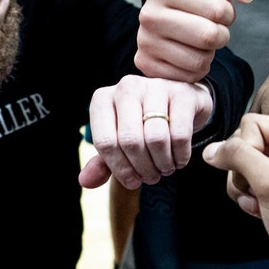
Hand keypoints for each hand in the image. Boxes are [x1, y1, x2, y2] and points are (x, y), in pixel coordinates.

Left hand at [80, 76, 213, 188]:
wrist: (179, 106)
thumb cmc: (142, 127)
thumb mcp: (119, 144)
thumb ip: (102, 163)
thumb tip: (86, 181)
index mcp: (103, 100)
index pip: (105, 142)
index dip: (119, 169)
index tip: (132, 182)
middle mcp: (126, 88)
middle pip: (130, 141)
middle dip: (143, 168)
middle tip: (151, 177)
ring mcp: (155, 86)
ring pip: (156, 138)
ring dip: (162, 164)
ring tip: (165, 169)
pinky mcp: (182, 93)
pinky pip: (180, 134)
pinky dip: (180, 155)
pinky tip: (179, 160)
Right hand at [136, 0, 253, 82]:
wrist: (176, 11)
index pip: (217, 11)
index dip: (227, 13)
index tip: (217, 9)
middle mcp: (148, 14)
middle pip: (208, 37)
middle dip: (221, 34)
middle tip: (212, 26)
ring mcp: (144, 41)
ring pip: (199, 61)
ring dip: (209, 53)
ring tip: (199, 39)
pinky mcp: (145, 64)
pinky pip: (187, 77)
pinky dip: (195, 68)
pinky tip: (188, 51)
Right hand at [202, 114, 268, 268]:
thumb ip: (238, 157)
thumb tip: (211, 150)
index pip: (252, 125)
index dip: (244, 152)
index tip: (257, 179)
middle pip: (249, 143)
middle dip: (244, 172)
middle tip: (258, 195)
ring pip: (248, 164)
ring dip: (246, 188)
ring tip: (261, 206)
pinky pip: (258, 180)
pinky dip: (253, 196)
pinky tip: (262, 212)